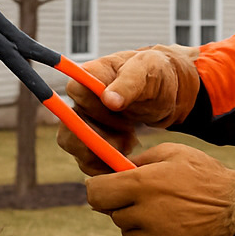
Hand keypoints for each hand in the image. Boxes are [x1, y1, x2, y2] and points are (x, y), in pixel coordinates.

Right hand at [57, 46, 201, 175]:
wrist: (166, 92)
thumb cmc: (154, 74)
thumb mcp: (147, 72)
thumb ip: (128, 84)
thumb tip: (108, 100)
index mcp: (91, 75)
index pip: (75, 91)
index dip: (95, 106)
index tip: (120, 110)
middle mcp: (81, 100)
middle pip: (68, 129)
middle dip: (98, 140)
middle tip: (127, 138)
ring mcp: (84, 123)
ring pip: (76, 149)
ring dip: (104, 153)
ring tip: (130, 142)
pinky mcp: (92, 142)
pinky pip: (88, 162)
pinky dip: (107, 163)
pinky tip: (127, 152)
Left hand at [84, 143, 234, 235]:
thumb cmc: (205, 175)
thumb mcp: (173, 153)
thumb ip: (140, 160)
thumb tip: (116, 168)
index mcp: (142, 185)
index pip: (95, 194)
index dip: (97, 188)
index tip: (104, 185)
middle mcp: (144, 215)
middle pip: (112, 214)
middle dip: (122, 204)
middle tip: (145, 195)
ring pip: (129, 232)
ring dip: (138, 222)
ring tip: (165, 210)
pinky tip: (175, 226)